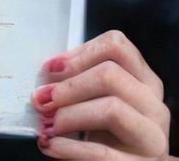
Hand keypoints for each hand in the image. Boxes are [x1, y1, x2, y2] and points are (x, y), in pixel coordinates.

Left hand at [32, 30, 171, 159]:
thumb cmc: (107, 131)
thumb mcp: (99, 98)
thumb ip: (81, 78)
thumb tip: (48, 74)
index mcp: (145, 80)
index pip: (116, 46)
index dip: (80, 53)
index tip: (53, 67)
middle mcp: (154, 105)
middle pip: (110, 75)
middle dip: (69, 86)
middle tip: (43, 98)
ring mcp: (152, 137)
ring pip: (111, 109)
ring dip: (69, 114)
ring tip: (47, 123)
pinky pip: (103, 154)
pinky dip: (70, 148)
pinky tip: (52, 145)